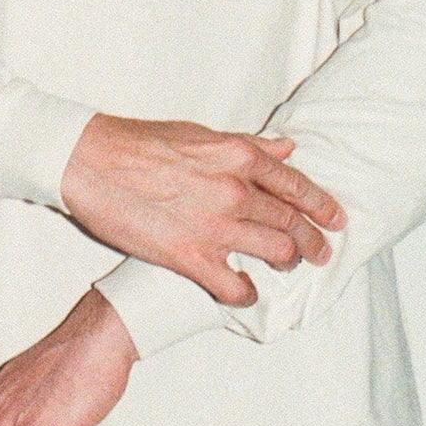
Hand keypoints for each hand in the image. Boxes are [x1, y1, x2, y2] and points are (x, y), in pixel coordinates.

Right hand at [58, 115, 345, 308]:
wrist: (89, 161)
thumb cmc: (138, 143)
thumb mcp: (200, 133)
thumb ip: (247, 144)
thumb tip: (286, 148)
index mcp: (238, 156)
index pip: (296, 185)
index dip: (322, 205)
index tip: (336, 218)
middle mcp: (234, 191)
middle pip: (291, 222)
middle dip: (313, 240)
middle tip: (321, 252)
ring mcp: (215, 226)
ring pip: (276, 252)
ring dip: (287, 262)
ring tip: (288, 267)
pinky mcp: (190, 257)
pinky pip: (235, 286)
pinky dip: (246, 292)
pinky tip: (246, 291)